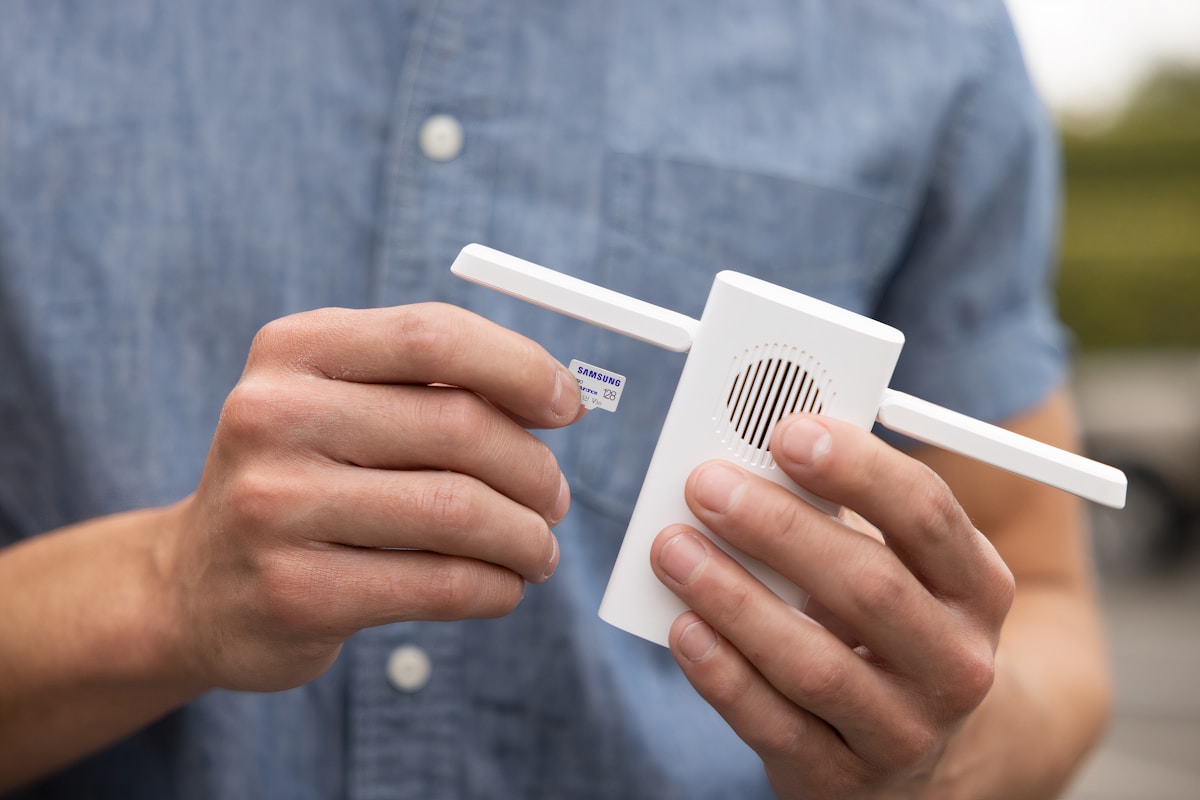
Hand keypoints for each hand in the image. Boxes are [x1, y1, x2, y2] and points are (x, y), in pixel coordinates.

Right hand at [156, 303, 583, 692]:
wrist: (198, 585)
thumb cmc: (303, 477)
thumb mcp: (338, 401)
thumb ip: (431, 385)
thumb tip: (556, 397)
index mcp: (294, 350)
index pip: (434, 337)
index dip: (521, 368)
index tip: (567, 406)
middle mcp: (272, 417)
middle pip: (460, 426)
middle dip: (534, 467)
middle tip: (556, 497)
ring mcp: (276, 508)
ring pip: (460, 511)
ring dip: (526, 535)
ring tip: (538, 547)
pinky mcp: (296, 593)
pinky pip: (441, 583)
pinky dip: (496, 586)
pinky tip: (501, 585)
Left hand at [650, 414, 1014, 797]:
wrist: (930, 763)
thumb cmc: (892, 632)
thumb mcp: (900, 571)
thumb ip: (842, 515)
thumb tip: (752, 457)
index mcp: (977, 587)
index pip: (925, 514)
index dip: (856, 467)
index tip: (787, 431)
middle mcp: (955, 663)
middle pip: (868, 586)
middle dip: (777, 527)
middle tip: (706, 485)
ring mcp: (904, 731)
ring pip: (815, 662)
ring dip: (734, 598)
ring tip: (674, 550)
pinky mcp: (843, 782)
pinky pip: (774, 725)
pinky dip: (722, 674)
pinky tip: (683, 628)